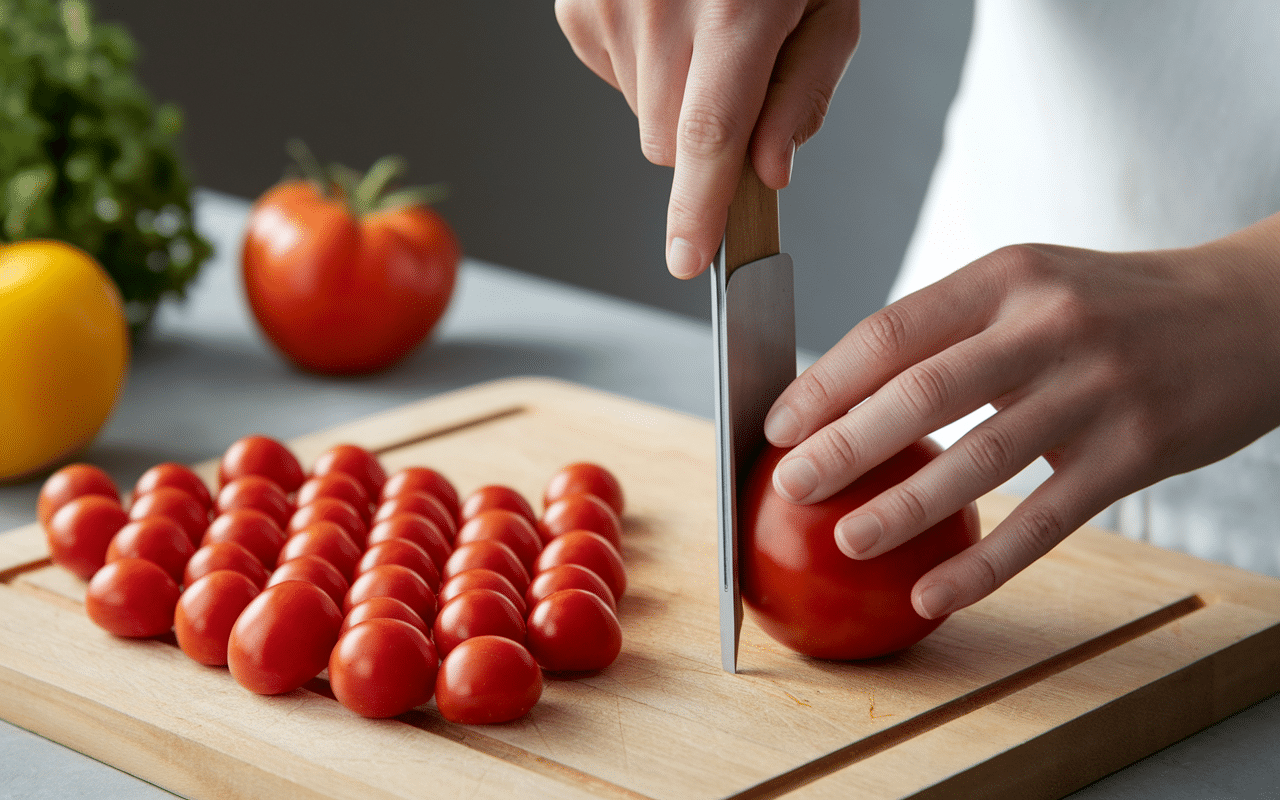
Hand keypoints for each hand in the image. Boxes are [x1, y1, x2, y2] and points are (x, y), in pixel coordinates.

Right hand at [554, 0, 859, 277]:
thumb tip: (769, 170)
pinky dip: (642, 65)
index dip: (698, 205)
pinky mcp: (576, 8)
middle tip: (734, 70)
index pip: (709, 134)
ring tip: (700, 26)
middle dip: (704, 133)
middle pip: (669, 141)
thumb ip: (804, 94)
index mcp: (734, 10)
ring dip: (674, 95)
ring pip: (641, 116)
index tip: (686, 256)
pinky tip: (666, 17)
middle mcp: (660, 8)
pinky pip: (613, 80)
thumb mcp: (827, 6)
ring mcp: (607, 6)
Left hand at [763, 217, 1279, 617]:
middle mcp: (1049, 323)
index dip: (825, 382)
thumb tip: (846, 396)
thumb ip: (952, 330)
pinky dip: (986, 563)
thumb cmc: (1114, 306)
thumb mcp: (1032, 286)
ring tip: (846, 541)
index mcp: (1007, 275)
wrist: (1252, 312)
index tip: (776, 425)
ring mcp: (1097, 388)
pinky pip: (1047, 519)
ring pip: (981, 458)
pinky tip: (934, 591)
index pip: (893, 330)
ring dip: (904, 508)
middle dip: (844, 445)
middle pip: (923, 392)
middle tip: (789, 486)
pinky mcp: (1137, 450)